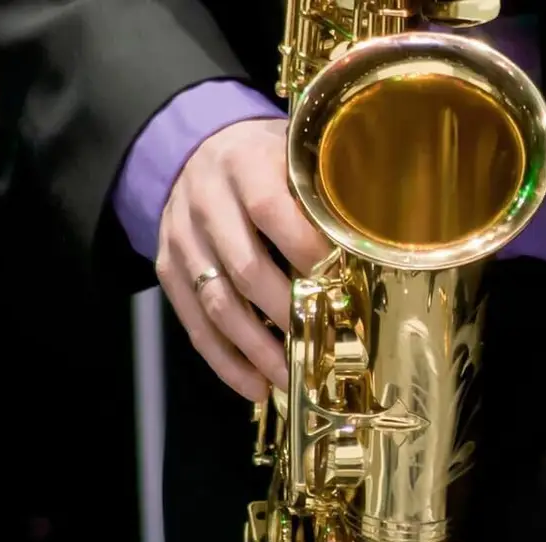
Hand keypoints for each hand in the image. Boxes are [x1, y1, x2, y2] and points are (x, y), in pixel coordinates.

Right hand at [155, 118, 331, 401]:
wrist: (194, 151)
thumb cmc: (262, 161)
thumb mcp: (291, 156)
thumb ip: (324, 190)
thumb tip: (377, 240)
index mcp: (242, 165)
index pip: (269, 208)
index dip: (303, 247)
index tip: (338, 279)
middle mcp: (205, 202)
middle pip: (243, 266)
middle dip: (285, 311)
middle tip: (320, 341)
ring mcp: (182, 240)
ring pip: (217, 304)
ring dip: (256, 348)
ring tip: (290, 377)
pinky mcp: (168, 270)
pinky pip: (194, 323)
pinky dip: (225, 360)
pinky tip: (254, 385)